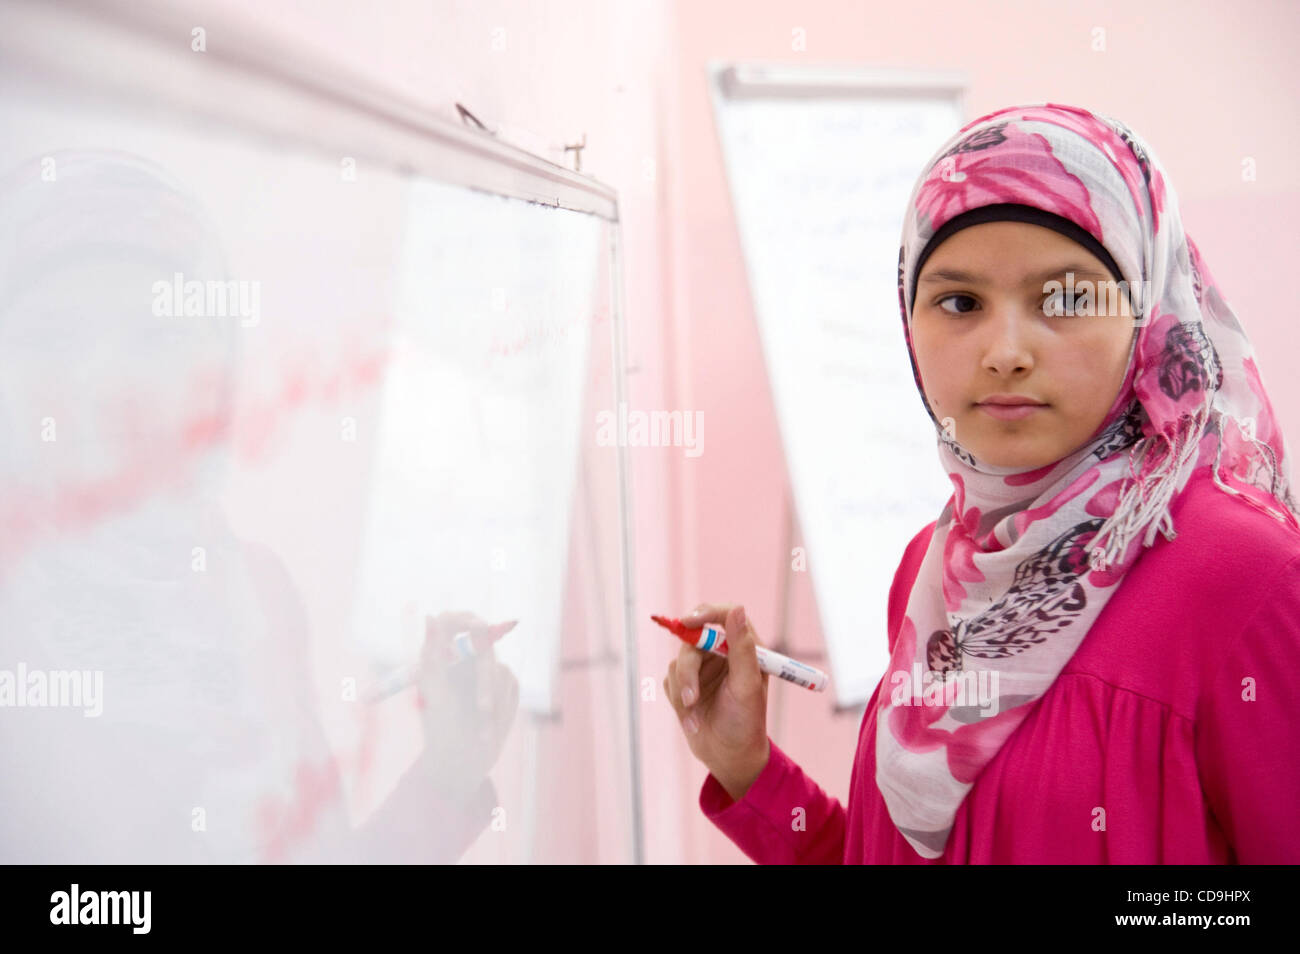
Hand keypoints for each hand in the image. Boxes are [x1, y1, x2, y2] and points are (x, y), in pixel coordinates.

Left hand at [412, 611, 518, 803]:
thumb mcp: (434, 691)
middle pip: (482, 642)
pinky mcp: (506, 683)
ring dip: (492, 700)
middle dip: (484, 679)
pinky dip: (502, 708)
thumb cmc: (440, 729)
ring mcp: (486, 669)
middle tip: (483, 709)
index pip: (452, 621)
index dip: (465, 620)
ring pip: (498, 667)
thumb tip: (429, 617)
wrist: (462, 761)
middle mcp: (463, 658)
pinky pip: (510, 683)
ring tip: (482, 729)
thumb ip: (433, 653)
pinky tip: (489, 728)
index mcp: (439, 655)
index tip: (477, 628)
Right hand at [664, 603, 769, 800]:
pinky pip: (669, 681)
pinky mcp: (685, 683)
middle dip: (688, 671)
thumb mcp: (747, 687)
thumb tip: (738, 609)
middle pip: (692, 639)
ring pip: (678, 662)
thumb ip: (742, 648)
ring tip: (694, 717)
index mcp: (745, 647)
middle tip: (691, 698)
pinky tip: (692, 721)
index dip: (704, 613)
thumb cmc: (746, 722)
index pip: (724, 615)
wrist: (728, 757)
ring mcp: (702, 667)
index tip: (687, 622)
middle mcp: (722, 652)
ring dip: (684, 692)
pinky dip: (678, 702)